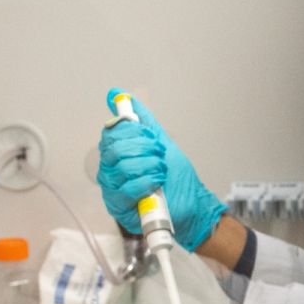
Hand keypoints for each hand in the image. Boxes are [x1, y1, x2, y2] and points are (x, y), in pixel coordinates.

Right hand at [97, 88, 226, 250]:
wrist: (192, 205)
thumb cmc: (176, 177)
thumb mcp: (160, 140)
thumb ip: (140, 119)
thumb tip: (117, 94)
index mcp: (117, 153)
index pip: (111, 133)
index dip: (133, 132)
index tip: (152, 139)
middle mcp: (110, 170)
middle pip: (114, 149)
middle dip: (144, 149)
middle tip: (159, 156)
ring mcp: (112, 190)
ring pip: (121, 167)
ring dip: (149, 167)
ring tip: (161, 172)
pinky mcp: (118, 208)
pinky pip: (125, 189)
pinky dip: (146, 183)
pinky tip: (156, 185)